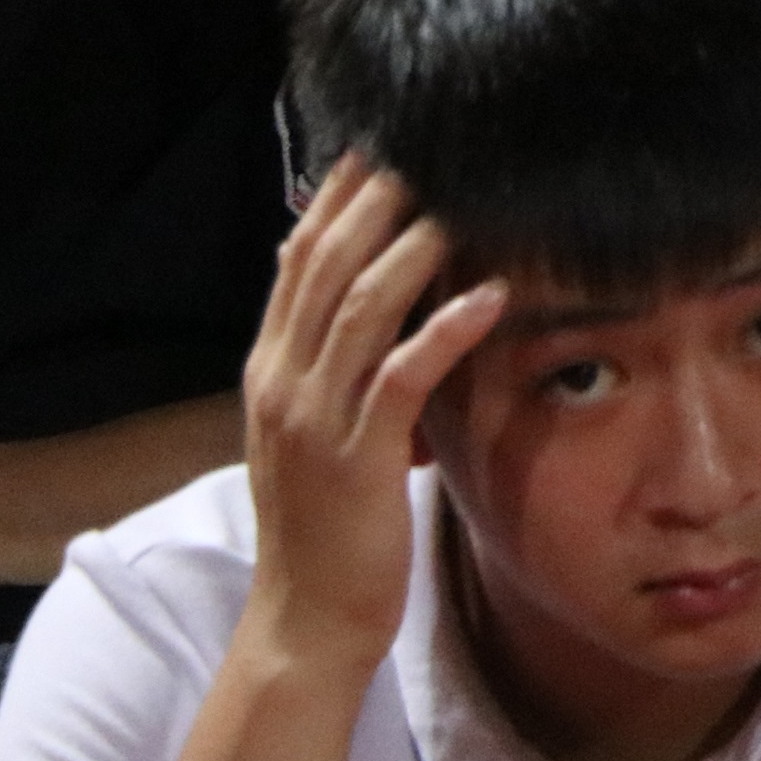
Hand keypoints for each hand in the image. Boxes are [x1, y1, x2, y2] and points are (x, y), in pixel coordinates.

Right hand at [234, 157, 503, 679]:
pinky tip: (490, 295)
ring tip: (462, 199)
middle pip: (326, 266)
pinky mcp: (359, 458)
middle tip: (426, 145)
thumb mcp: (312, 426)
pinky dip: (445, 329)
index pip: (299, 260)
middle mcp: (282, 382)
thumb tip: (315, 282)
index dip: (337, 198)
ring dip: (413, 248)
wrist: (307, 619)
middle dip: (374, 201)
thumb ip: (318, 355)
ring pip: (362, 309)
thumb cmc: (327, 522)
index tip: (379, 142)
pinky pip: (402, 377)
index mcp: (270, 369)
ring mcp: (315, 419)